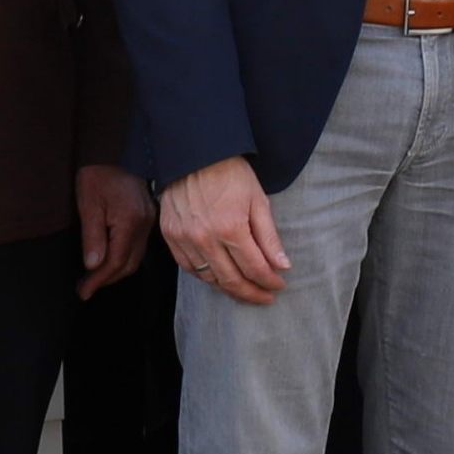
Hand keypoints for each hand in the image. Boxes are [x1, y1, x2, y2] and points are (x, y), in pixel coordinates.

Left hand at [75, 165, 153, 296]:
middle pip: (130, 264)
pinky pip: (138, 246)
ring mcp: (149, 221)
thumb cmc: (99, 176)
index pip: (115, 261)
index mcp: (130, 222)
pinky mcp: (148, 218)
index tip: (83, 292)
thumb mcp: (88, 205)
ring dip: (116, 271)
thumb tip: (93, 265)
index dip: (99, 280)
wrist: (115, 153)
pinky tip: (109, 260)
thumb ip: (92, 237)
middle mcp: (145, 225)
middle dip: (108, 279)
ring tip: (94, 278)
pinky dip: (123, 258)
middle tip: (86, 288)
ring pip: (136, 257)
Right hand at [161, 156, 289, 304]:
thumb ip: (269, 237)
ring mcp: (184, 239)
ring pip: (208, 278)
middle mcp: (205, 239)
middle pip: (230, 279)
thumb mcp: (259, 201)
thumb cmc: (231, 174)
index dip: (269, 281)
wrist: (194, 155)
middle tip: (265, 298)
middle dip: (251, 293)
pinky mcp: (170, 237)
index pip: (254, 268)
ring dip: (228, 288)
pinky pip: (188, 267)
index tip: (279, 286)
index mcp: (231, 229)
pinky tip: (218, 279)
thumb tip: (282, 266)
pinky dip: (205, 277)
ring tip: (245, 291)